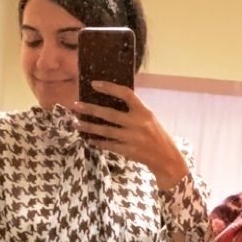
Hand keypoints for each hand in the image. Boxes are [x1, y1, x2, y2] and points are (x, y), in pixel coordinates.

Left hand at [74, 83, 188, 191]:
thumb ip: (133, 110)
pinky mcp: (128, 151)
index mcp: (144, 111)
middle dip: (91, 109)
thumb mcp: (148, 117)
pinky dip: (98, 141)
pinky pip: (108, 145)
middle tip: (76, 105)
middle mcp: (137, 123)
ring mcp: (132, 138)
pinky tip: (89, 138)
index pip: (126, 94)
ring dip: (89, 126)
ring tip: (75, 122)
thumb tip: (110, 100)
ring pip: (105, 131)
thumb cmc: (155, 134)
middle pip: (109, 114)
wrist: (166, 157)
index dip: (109, 88)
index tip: (94, 84)